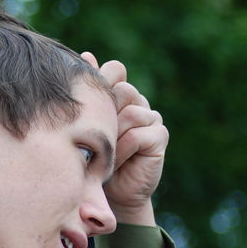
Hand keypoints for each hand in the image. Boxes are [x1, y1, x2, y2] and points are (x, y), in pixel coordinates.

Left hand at [82, 52, 167, 225]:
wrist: (110, 193)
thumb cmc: (92, 158)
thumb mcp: (86, 124)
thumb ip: (90, 93)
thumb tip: (87, 54)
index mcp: (119, 95)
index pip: (115, 71)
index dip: (103, 81)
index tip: (87, 104)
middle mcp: (138, 102)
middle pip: (123, 89)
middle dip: (106, 113)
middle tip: (96, 138)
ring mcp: (151, 118)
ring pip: (130, 111)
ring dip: (113, 135)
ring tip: (105, 153)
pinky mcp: (159, 136)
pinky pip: (138, 133)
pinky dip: (124, 148)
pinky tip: (118, 162)